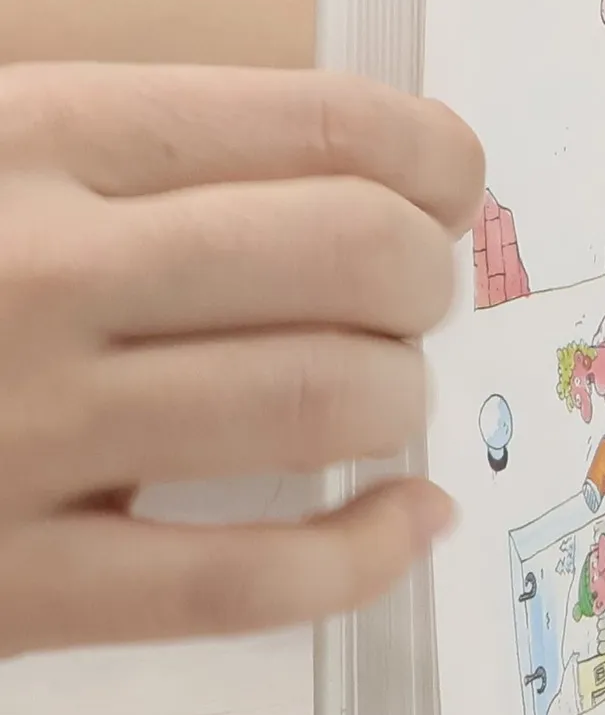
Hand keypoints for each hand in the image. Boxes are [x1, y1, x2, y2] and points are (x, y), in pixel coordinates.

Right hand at [0, 63, 484, 654]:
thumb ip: (132, 152)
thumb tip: (362, 171)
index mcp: (27, 136)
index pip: (322, 121)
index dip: (433, 155)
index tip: (451, 183)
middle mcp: (35, 273)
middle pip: (354, 253)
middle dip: (427, 275)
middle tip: (413, 293)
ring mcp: (22, 437)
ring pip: (328, 400)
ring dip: (400, 396)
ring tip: (381, 391)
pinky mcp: (10, 593)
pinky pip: (251, 581)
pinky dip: (367, 552)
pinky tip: (403, 519)